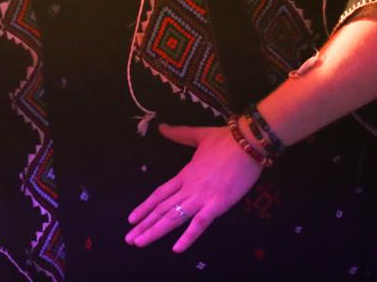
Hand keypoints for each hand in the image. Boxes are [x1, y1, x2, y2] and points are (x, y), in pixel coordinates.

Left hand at [125, 123, 261, 252]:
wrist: (247, 142)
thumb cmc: (225, 139)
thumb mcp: (199, 135)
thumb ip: (179, 134)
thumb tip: (161, 126)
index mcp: (184, 175)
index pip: (159, 194)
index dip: (144, 207)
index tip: (131, 219)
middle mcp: (188, 188)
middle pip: (161, 209)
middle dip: (144, 225)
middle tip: (128, 239)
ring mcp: (201, 197)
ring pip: (174, 217)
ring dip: (155, 231)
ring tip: (139, 242)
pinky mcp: (218, 204)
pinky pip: (200, 223)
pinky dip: (188, 237)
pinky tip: (176, 249)